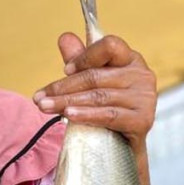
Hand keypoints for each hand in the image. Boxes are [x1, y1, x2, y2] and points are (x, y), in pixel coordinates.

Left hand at [33, 33, 156, 149]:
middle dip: (63, 87)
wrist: (125, 147)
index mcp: (130, 59)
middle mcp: (142, 75)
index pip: (110, 45)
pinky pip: (108, 115)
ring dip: (66, 102)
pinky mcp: (142, 120)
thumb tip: (65, 37)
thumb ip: (81, 60)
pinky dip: (86, 115)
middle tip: (38, 98)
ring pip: (98, 96)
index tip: (65, 69)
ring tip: (45, 107)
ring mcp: (145, 98)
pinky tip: (68, 115)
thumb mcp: (92, 82)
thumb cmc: (108, 108)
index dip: (85, 56)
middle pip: (96, 76)